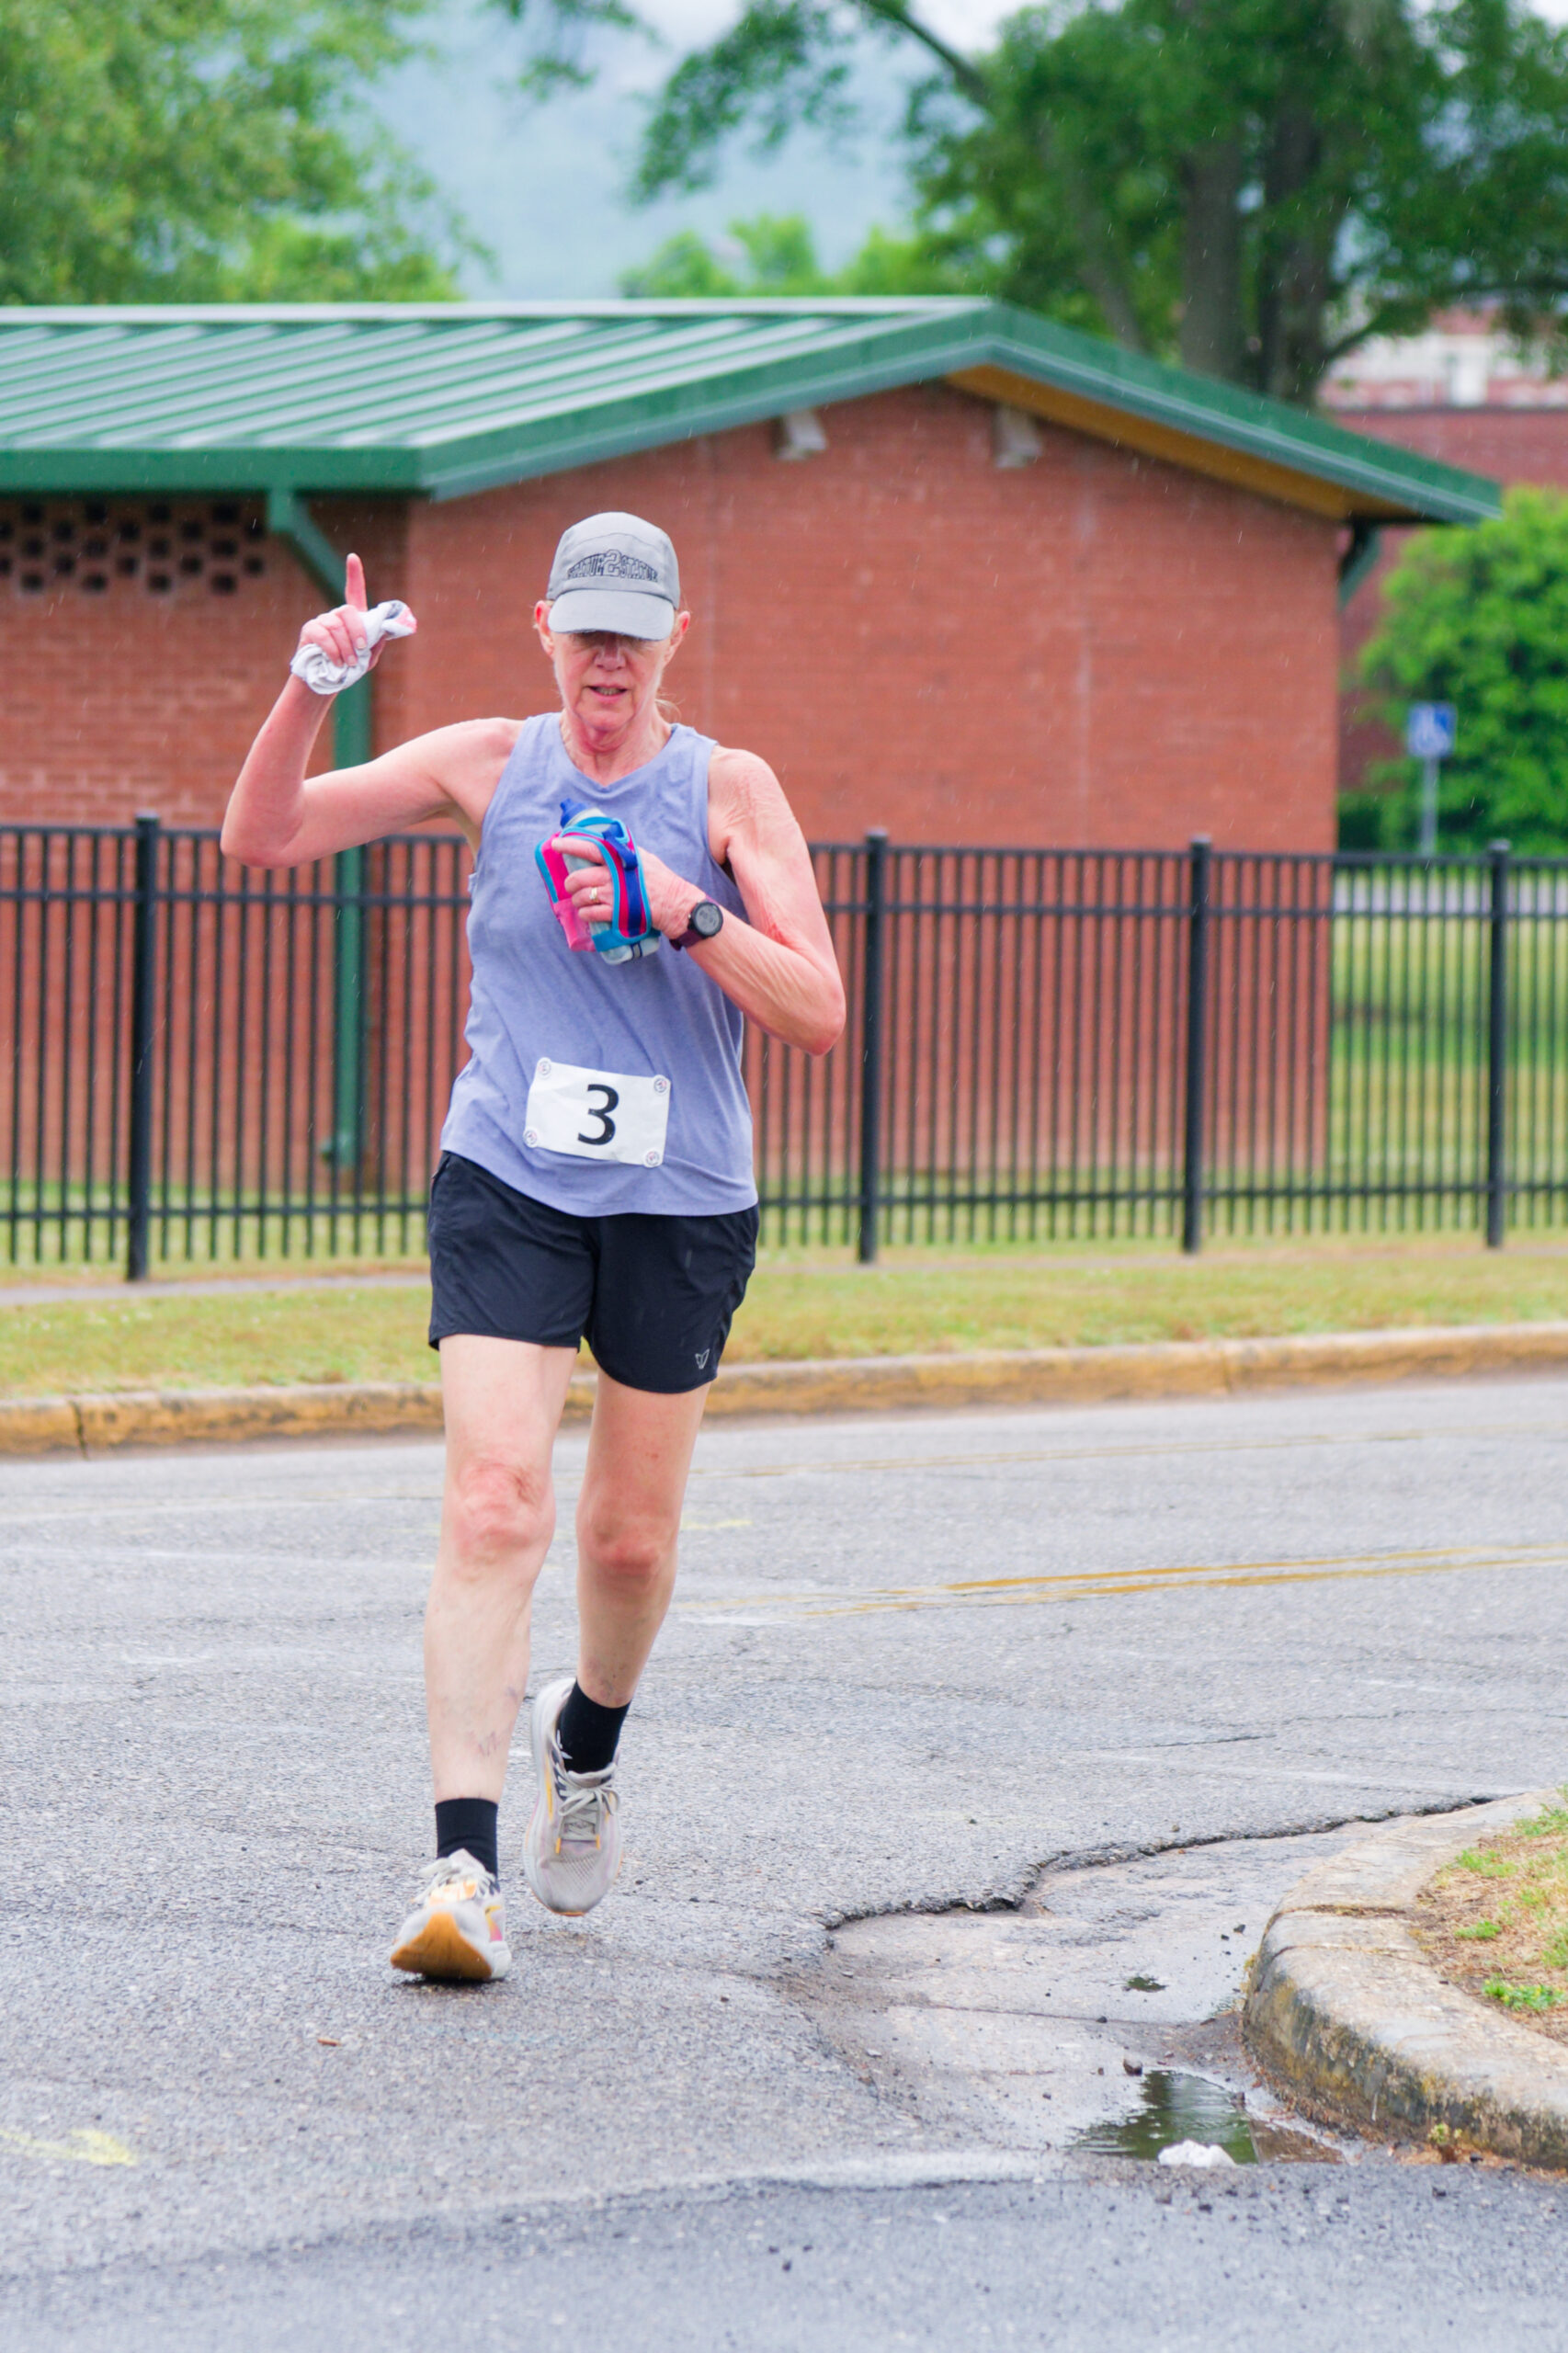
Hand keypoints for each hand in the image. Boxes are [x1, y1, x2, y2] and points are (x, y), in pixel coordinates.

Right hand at [294, 553, 411, 673]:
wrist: (324, 684)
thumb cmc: (347, 670)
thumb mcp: (367, 660)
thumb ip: (376, 645)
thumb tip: (383, 631)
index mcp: (352, 620)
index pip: (353, 592)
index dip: (354, 575)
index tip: (352, 557)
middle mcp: (336, 616)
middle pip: (348, 611)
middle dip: (358, 631)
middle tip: (361, 650)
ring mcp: (321, 622)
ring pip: (336, 625)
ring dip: (345, 646)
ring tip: (349, 663)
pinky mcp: (309, 631)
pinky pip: (322, 635)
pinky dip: (333, 650)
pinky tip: (337, 662)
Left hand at [556, 837, 702, 937]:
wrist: (674, 902)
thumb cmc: (660, 879)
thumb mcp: (643, 857)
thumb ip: (624, 852)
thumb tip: (609, 844)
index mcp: (618, 858)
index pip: (589, 848)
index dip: (570, 845)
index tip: (556, 843)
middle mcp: (612, 875)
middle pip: (577, 877)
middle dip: (571, 884)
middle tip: (572, 886)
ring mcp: (612, 894)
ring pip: (580, 897)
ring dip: (578, 901)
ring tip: (582, 902)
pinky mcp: (615, 913)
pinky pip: (589, 913)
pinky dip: (585, 914)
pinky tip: (587, 913)